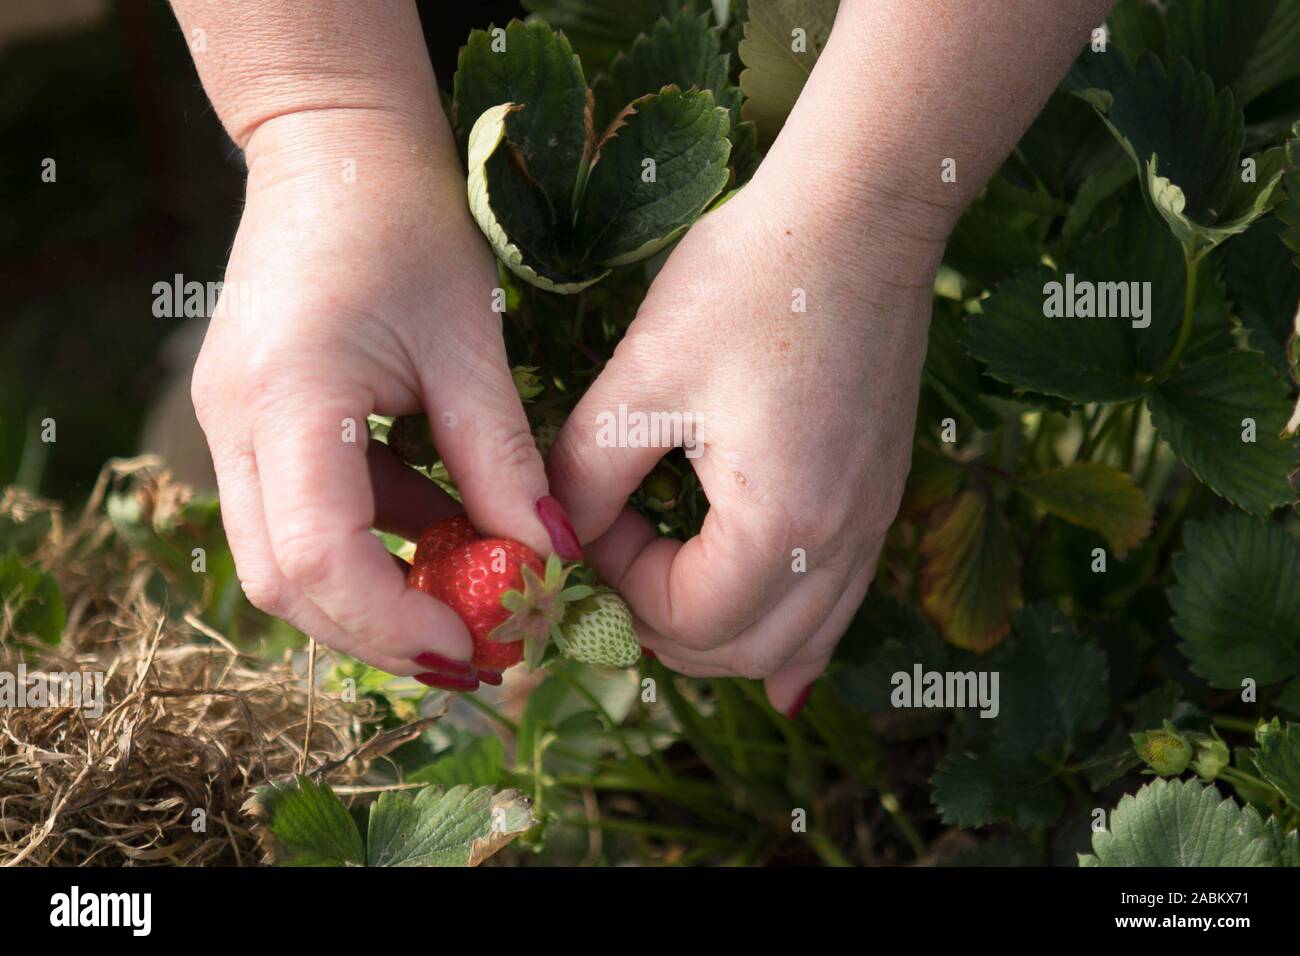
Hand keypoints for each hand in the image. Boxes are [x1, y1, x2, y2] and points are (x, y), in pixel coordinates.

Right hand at [191, 110, 577, 686]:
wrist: (335, 150)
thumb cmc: (410, 226)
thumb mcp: (473, 347)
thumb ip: (503, 462)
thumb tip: (545, 560)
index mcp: (287, 397)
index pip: (316, 559)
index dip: (395, 623)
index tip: (476, 646)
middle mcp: (233, 423)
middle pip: (283, 582)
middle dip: (380, 630)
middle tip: (474, 648)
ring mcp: (228, 424)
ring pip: (282, 559)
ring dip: (375, 591)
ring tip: (468, 592)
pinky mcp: (249, 422)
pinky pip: (299, 513)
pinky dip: (370, 540)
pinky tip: (441, 527)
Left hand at [546, 171, 946, 714]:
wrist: (858, 216)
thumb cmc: (746, 284)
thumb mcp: (641, 381)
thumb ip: (587, 476)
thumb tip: (559, 535)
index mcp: (781, 524)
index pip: (685, 618)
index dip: (618, 585)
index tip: (590, 519)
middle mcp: (842, 544)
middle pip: (743, 652)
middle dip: (663, 626)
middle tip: (612, 566)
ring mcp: (873, 524)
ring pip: (796, 641)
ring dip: (722, 634)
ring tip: (667, 591)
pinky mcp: (879, 497)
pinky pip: (838, 601)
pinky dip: (788, 625)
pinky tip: (763, 630)